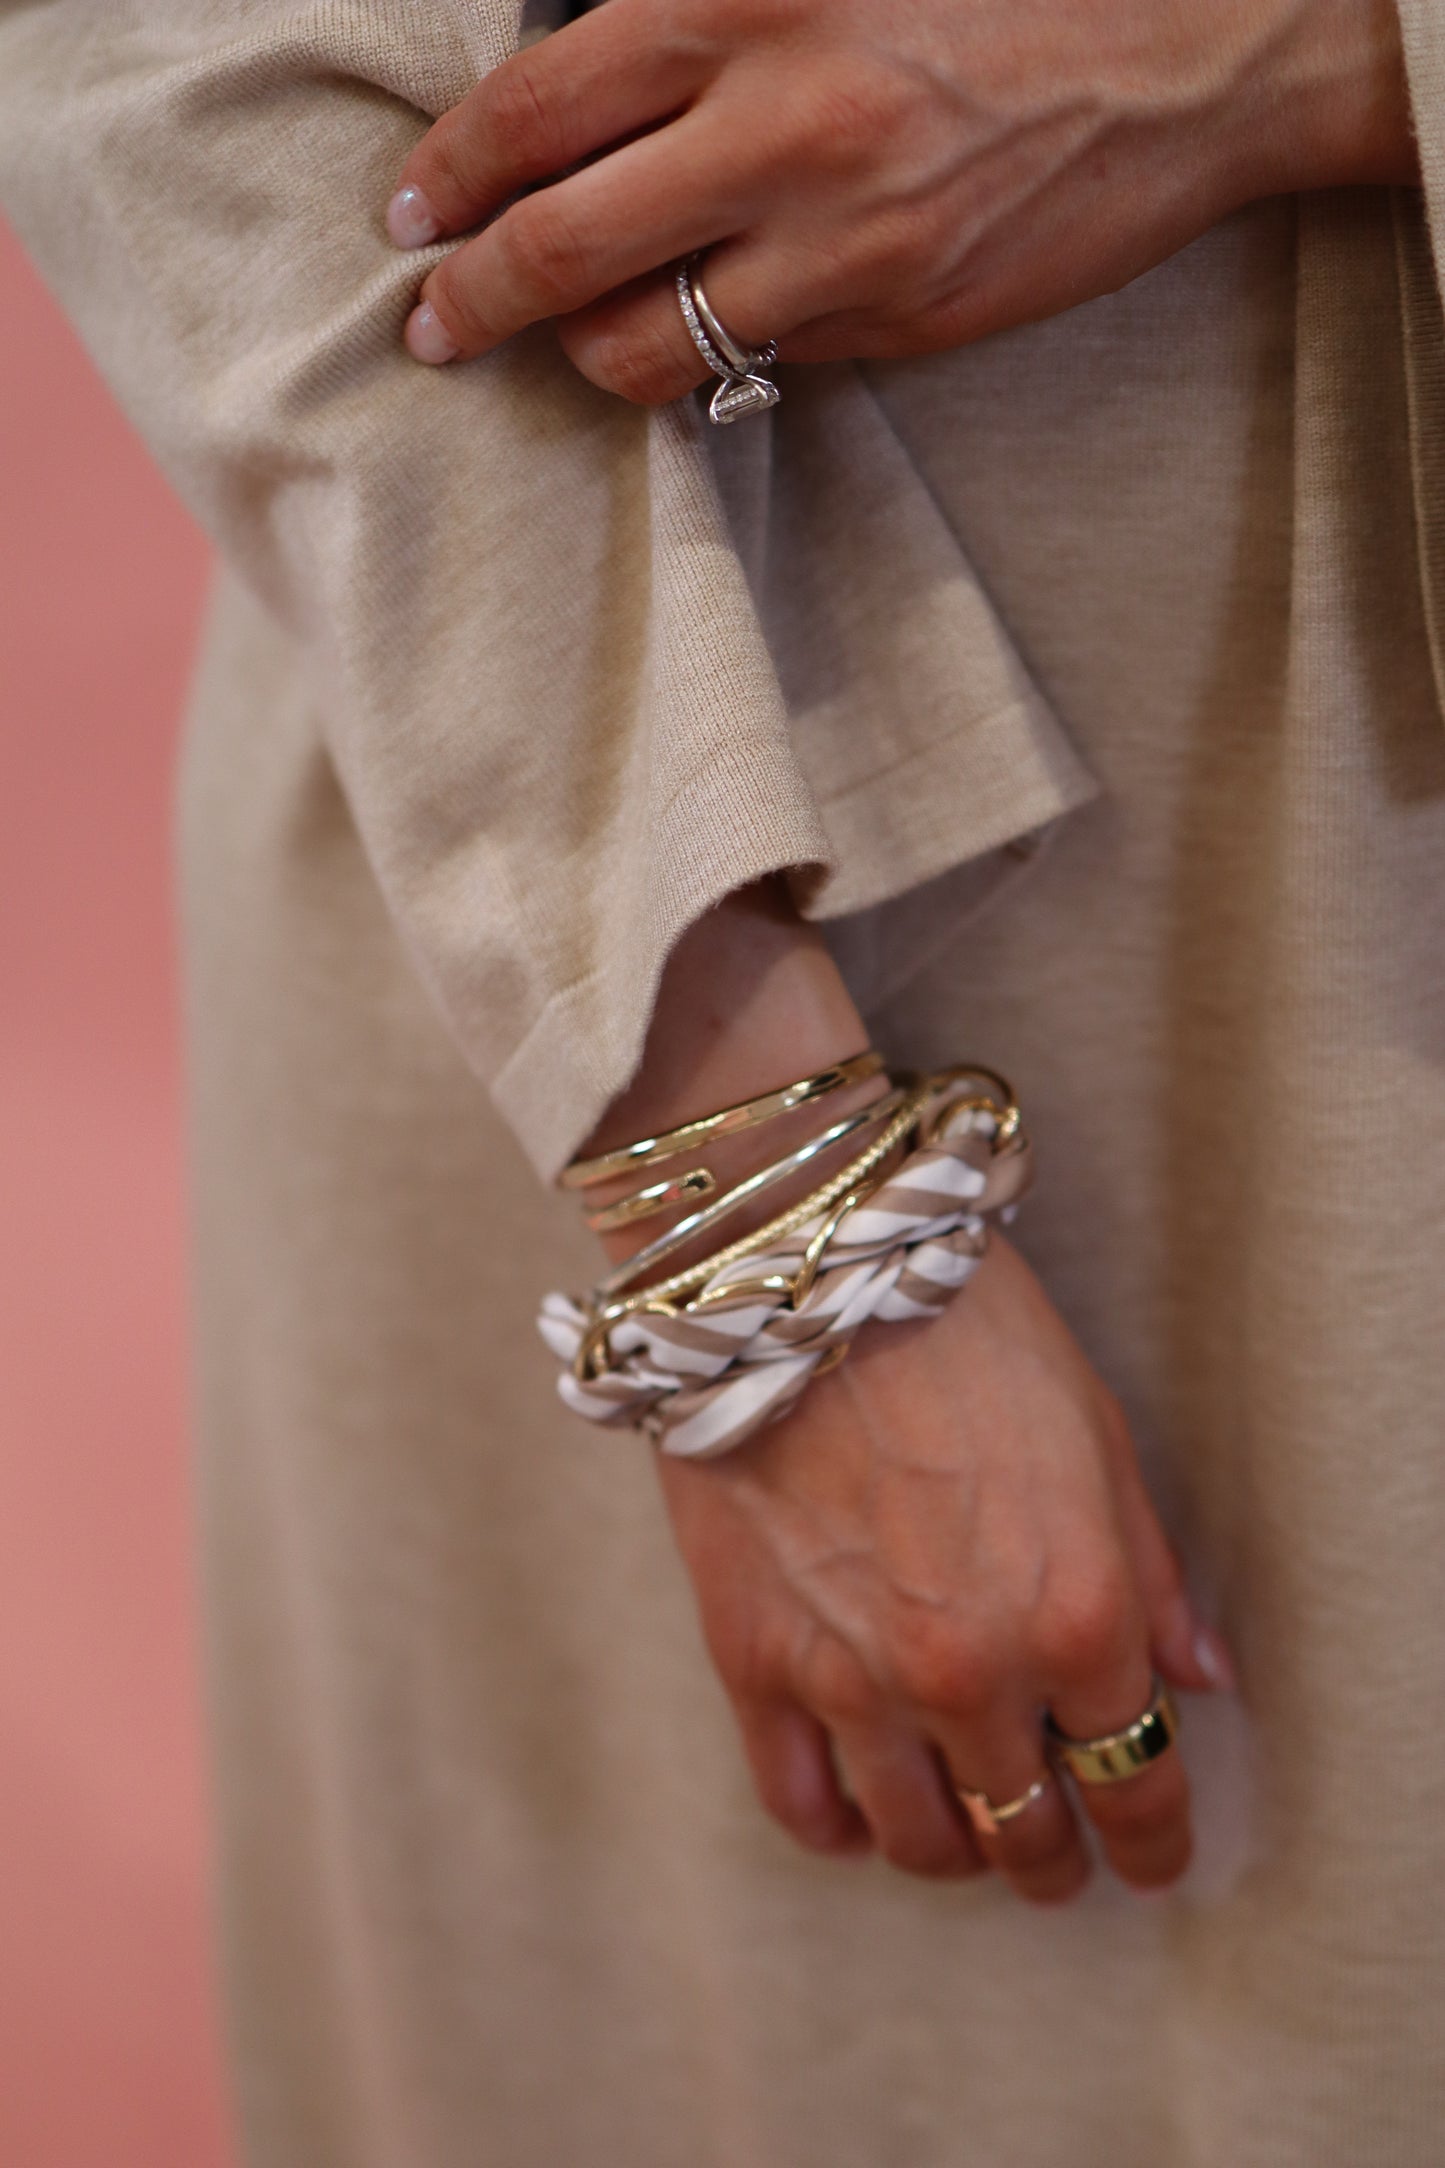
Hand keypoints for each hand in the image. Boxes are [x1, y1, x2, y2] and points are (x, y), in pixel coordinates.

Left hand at [387, 0, 1413, 398]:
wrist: (1188, 59)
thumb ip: (695, 15)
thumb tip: (570, 79)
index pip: (536, 109)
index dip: (447, 175)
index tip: (408, 215)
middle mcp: (781, 125)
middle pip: (560, 247)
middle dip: (470, 302)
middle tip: (433, 325)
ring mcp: (841, 243)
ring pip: (642, 347)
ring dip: (580, 355)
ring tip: (564, 341)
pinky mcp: (895, 322)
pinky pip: (752, 369)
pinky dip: (701, 364)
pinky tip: (691, 340)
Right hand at [653, 1230, 1233, 1900]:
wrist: (802, 1269)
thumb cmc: (964, 1330)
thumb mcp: (1097, 1433)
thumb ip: (1152, 1573)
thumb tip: (1199, 1677)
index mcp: (1078, 1616)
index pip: (1137, 1782)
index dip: (1152, 1837)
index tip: (1149, 1855)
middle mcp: (973, 1674)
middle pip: (1029, 1834)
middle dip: (1056, 1857)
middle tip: (1057, 1849)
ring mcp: (856, 1679)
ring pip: (921, 1842)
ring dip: (958, 1853)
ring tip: (964, 1825)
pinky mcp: (754, 1661)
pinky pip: (803, 1806)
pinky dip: (842, 1831)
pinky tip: (860, 1810)